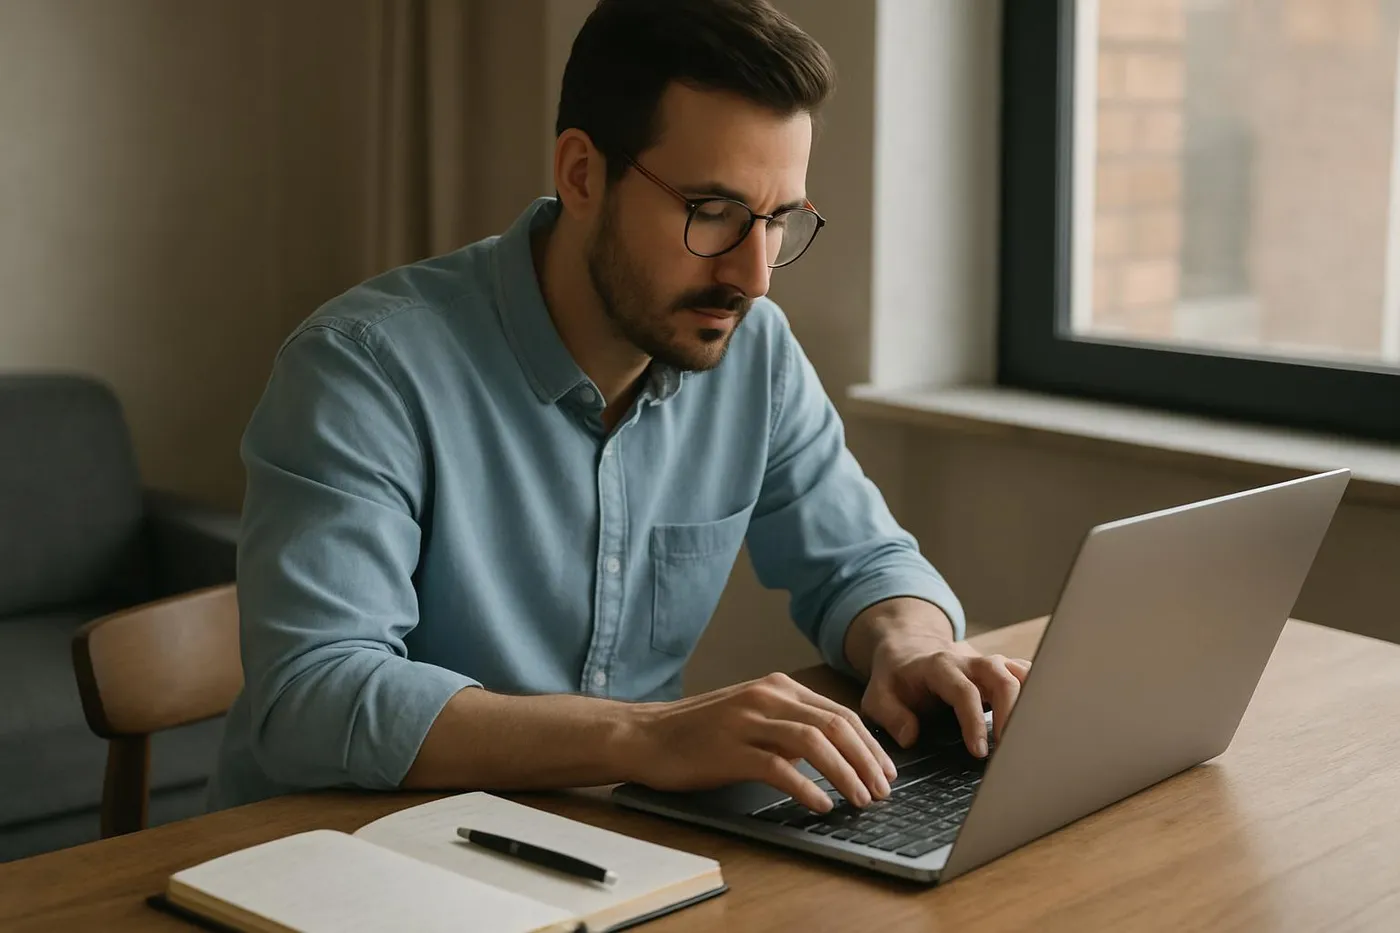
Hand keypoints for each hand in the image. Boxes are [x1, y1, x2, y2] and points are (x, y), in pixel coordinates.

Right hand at [621, 673, 896, 812]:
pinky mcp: (730, 749)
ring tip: (861, 799)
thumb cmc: (699, 731)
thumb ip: (790, 725)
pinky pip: (778, 767)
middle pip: (835, 725)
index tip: (887, 770)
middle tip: (883, 789)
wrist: (646, 735)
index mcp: (777, 687)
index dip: (870, 744)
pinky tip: (821, 804)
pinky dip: (806, 787)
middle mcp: (766, 697)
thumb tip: (833, 750)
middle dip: (867, 760)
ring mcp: (747, 721)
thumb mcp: (752, 716)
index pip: (840, 713)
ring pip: (814, 742)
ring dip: (845, 773)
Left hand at [861, 630, 1030, 757]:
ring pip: (1020, 673)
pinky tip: (1042, 723)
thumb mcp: (877, 697)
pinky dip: (1039, 694)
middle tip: (1013, 749)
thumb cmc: (895, 680)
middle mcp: (969, 662)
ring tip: (1033, 739)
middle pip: (1001, 677)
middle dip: (1012, 712)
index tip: (980, 752)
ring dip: (1031, 702)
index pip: (963, 692)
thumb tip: (910, 737)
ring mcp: (989, 663)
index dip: (974, 721)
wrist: (907, 651)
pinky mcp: (1001, 670)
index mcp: (939, 667)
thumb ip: (890, 715)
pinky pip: (1028, 675)